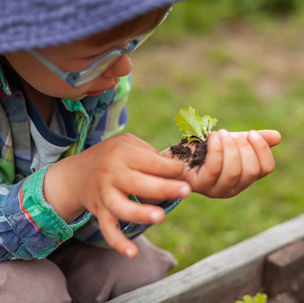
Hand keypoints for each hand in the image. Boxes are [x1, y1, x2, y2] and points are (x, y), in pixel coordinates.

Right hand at [44, 133, 190, 256]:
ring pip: (122, 207)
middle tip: (186, 191)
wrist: (76, 174)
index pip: (149, 161)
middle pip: (138, 183)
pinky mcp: (100, 211)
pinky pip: (108, 229)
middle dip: (163, 188)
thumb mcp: (125, 143)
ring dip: (140, 213)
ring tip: (160, 217)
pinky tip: (133, 253)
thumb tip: (173, 168)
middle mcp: (112, 174)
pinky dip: (118, 242)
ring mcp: (105, 194)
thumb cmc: (109, 156)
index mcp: (122, 154)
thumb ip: (147, 151)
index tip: (183, 170)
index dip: (169, 166)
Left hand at [162, 129, 280, 197]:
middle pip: (250, 170)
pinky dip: (216, 150)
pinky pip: (213, 169)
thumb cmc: (203, 149)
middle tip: (230, 134)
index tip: (251, 133)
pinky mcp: (199, 185)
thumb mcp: (230, 142)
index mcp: (243, 177)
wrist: (175, 154)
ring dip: (229, 148)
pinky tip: (213, 137)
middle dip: (243, 148)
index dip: (262, 150)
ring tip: (220, 133)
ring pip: (233, 171)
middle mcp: (232, 188)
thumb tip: (277, 137)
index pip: (265, 169)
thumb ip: (250, 141)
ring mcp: (215, 189)